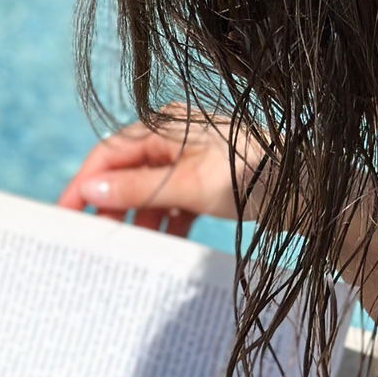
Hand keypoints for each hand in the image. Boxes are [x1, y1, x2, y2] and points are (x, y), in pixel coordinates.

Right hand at [57, 104, 257, 235]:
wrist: (313, 192)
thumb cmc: (255, 176)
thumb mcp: (190, 185)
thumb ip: (138, 189)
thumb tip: (90, 193)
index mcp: (165, 126)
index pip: (109, 154)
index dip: (83, 184)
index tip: (64, 217)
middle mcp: (175, 138)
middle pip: (126, 173)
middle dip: (110, 207)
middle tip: (94, 242)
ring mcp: (193, 159)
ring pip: (150, 192)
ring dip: (139, 220)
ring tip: (129, 250)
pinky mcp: (209, 181)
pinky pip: (174, 203)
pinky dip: (167, 224)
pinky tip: (164, 246)